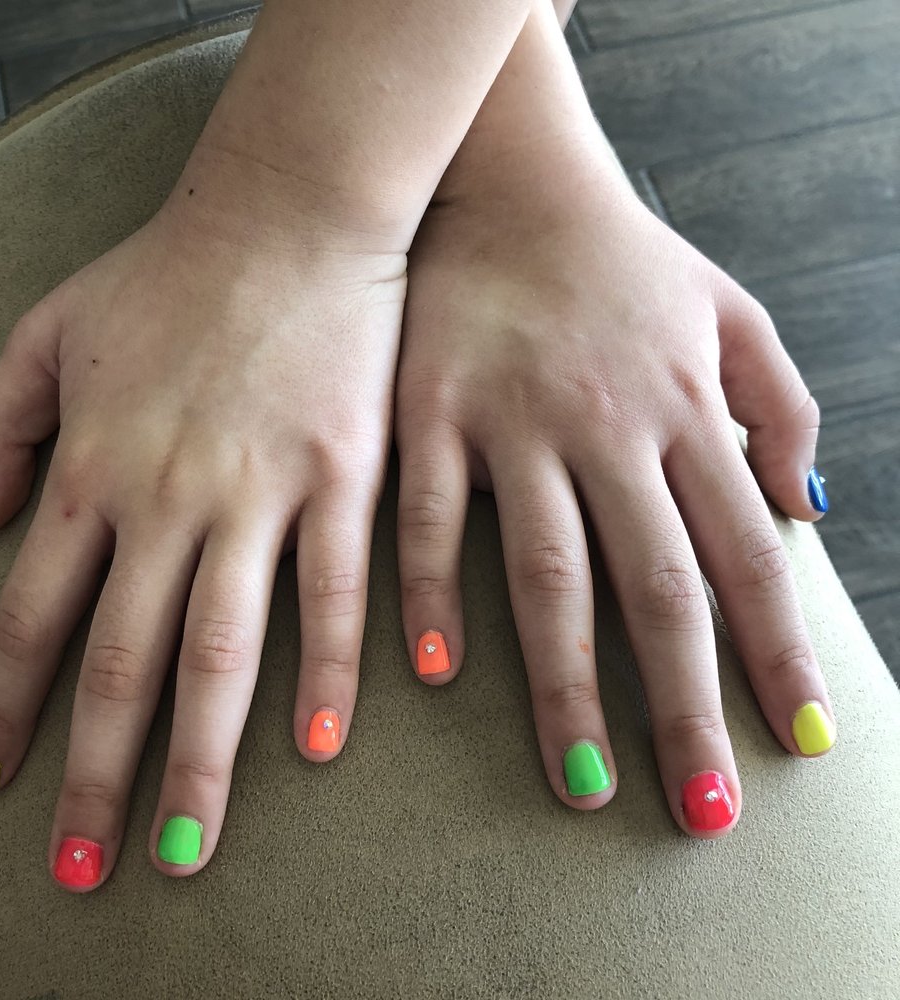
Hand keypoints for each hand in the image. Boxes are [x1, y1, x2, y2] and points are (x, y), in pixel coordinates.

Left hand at [0, 196, 405, 886]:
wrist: (289, 213)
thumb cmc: (171, 269)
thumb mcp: (49, 327)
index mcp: (94, 467)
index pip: (33, 618)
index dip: (7, 707)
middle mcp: (167, 499)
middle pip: (120, 665)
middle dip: (96, 779)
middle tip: (84, 871)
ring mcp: (258, 494)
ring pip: (219, 653)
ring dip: (197, 762)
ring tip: (185, 848)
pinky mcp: (341, 481)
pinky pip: (330, 596)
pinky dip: (324, 674)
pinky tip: (317, 748)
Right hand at [395, 157, 833, 837]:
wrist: (510, 180)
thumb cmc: (623, 259)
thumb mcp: (727, 310)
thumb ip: (781, 403)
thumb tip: (809, 507)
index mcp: (684, 409)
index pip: (748, 558)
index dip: (779, 657)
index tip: (799, 744)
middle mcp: (609, 427)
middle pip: (659, 590)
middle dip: (686, 710)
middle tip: (699, 812)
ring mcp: (515, 422)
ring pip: (550, 574)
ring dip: (568, 686)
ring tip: (581, 782)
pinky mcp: (432, 413)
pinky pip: (429, 516)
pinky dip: (432, 593)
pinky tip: (440, 671)